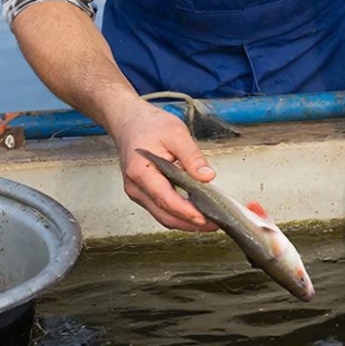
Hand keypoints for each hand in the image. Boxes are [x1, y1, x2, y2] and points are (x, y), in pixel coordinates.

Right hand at [111, 98, 218, 232]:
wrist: (129, 121)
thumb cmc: (149, 125)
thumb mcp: (176, 133)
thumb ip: (192, 157)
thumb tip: (207, 177)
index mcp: (141, 172)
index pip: (165, 199)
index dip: (186, 212)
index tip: (206, 218)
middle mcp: (135, 187)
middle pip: (164, 214)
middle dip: (190, 223)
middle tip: (215, 224)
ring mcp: (137, 192)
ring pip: (162, 216)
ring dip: (185, 221)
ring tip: (209, 221)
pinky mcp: (142, 193)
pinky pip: (160, 208)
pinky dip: (178, 214)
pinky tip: (195, 211)